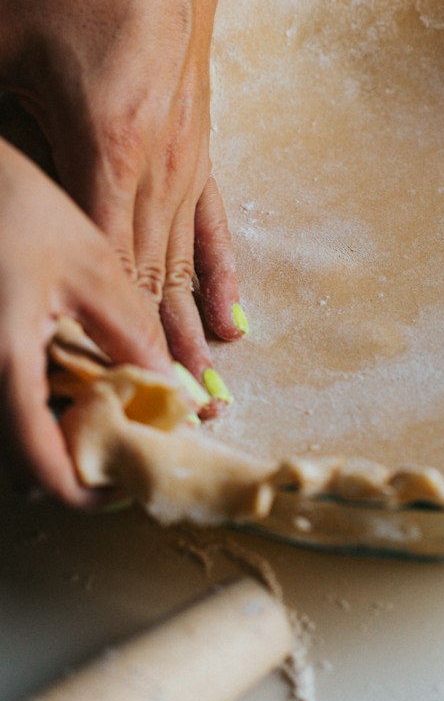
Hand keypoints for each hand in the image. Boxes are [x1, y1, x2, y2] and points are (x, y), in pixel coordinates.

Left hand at [0, 0, 243, 381]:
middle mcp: (154, 171)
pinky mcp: (199, 152)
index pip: (99, 262)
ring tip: (205, 400)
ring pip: (183, 267)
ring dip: (189, 336)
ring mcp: (184, 165)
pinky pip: (213, 230)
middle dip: (151, 359)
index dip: (98, 332)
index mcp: (103, 149)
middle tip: (161, 428)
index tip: (99, 393)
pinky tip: (233, 325)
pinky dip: (220, 281)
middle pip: (148, 282)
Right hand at [0, 138, 173, 504]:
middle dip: (70, 466)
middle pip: (20, 462)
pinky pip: (3, 403)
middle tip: (119, 447)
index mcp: (4, 363)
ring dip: (50, 438)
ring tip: (99, 412)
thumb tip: (171, 389)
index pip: (41, 466)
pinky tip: (62, 381)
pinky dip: (33, 408)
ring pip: (8, 435)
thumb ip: (129, 334)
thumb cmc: (18, 209)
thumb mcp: (90, 268)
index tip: (125, 487)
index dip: (85, 491)